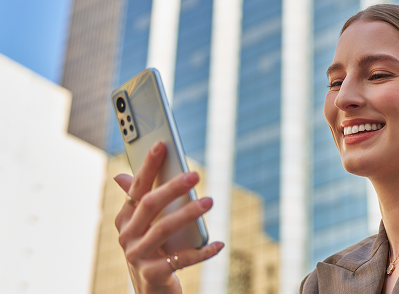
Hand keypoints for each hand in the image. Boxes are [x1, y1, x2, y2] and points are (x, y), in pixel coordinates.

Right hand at [113, 141, 223, 292]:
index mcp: (124, 220)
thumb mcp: (142, 228)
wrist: (150, 291)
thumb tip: (120, 176)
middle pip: (149, 205)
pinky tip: (219, 243)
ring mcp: (138, 256)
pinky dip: (203, 251)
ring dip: (189, 213)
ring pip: (164, 229)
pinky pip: (182, 259)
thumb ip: (138, 202)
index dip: (148, 166)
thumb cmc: (151, 251)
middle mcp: (127, 236)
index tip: (162, 145)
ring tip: (210, 201)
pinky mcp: (154, 274)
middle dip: (172, 187)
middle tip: (195, 174)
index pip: (137, 188)